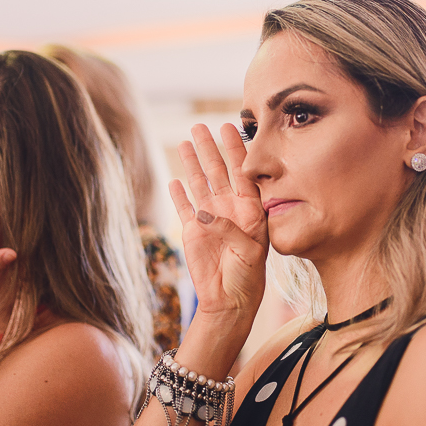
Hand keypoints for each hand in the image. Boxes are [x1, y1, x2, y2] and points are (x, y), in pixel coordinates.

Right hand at [169, 123, 268, 325]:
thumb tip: (204, 213)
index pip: (243, 172)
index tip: (230, 127)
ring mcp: (210, 217)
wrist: (230, 299)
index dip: (236, 149)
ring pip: (199, 183)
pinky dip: (179, 193)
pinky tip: (174, 179)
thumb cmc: (248, 276)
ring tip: (185, 142)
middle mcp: (230, 208)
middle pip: (218, 171)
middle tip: (200, 125)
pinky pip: (184, 206)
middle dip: (210, 148)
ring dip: (192, 163)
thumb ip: (231, 230)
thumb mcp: (250, 251)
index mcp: (250, 209)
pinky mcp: (193, 231)